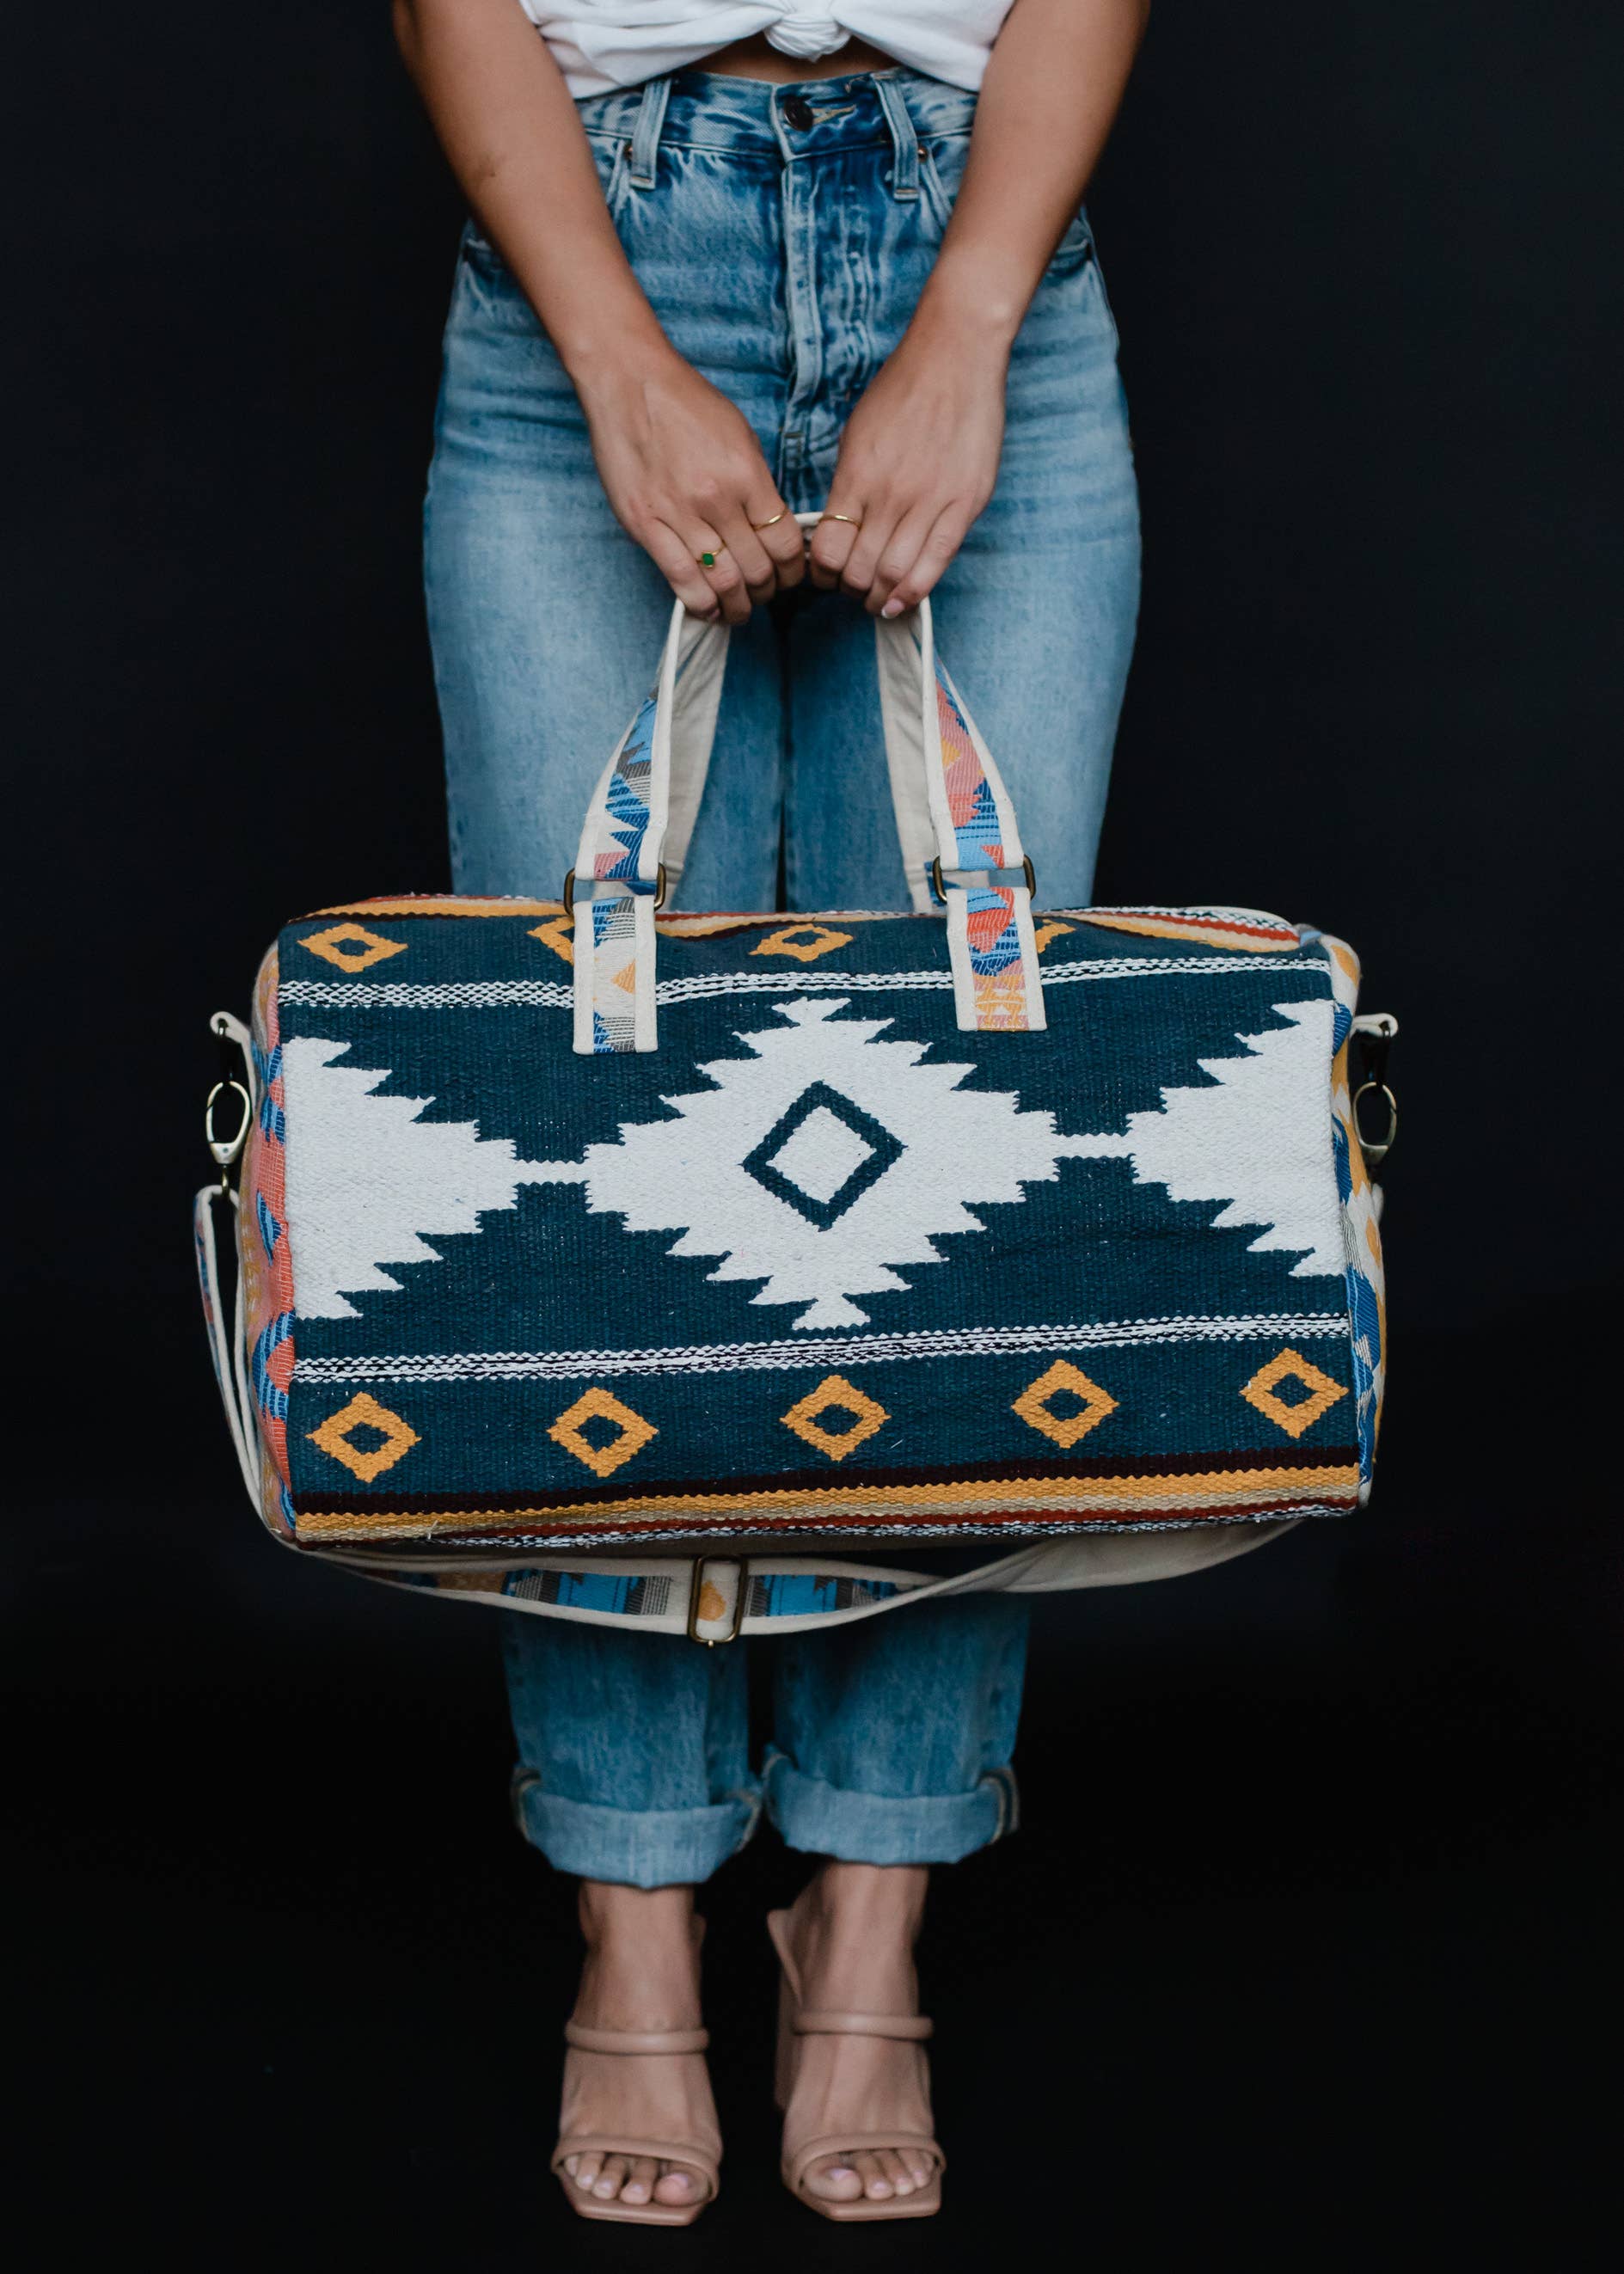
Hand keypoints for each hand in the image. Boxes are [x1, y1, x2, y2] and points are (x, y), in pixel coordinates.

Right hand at [576, 349, 803, 621]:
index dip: (792, 569)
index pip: (784, 543)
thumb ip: (757, 485)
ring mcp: (678, 515)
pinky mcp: (645, 525)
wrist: (630, 382)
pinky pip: (680, 580)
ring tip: (739, 608)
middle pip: (757, 569)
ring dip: (738, 605)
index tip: (789, 575)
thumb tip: (772, 528)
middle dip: (767, 591)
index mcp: (746, 476)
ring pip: (722, 582)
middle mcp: (716, 500)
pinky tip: (710, 608)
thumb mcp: (740, 435)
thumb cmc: (686, 404)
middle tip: (764, 593)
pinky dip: (701, 604)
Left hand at [809, 309, 1007, 614]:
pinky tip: (903, 601)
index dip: (822, 573)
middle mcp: (890, 494)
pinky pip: (936, 562)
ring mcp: (929, 501)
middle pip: (859, 569)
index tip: (825, 576)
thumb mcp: (858, 434)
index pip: (828, 548)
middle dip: (849, 590)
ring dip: (880, 596)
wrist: (956, 358)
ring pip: (895, 573)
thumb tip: (840, 525)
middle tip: (851, 592)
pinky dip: (915, 590)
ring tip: (876, 600)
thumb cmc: (904, 389)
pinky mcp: (964, 504)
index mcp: (857, 476)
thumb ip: (849, 483)